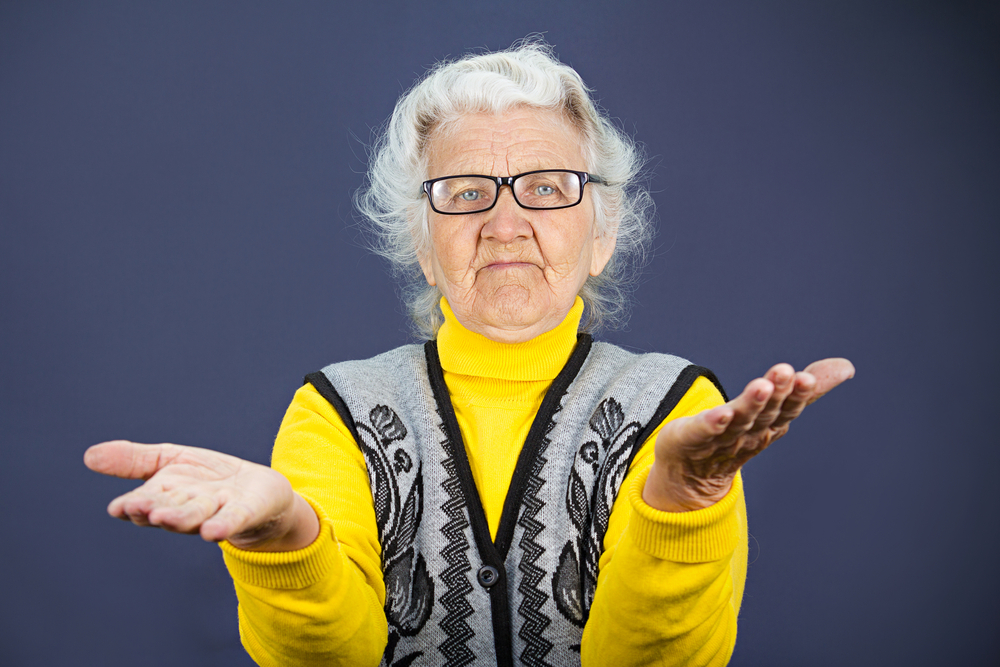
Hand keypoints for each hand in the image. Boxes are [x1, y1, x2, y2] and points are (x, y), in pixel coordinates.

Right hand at [84, 440, 319, 550]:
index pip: (146, 502)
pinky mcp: (246, 512)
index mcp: (167, 497)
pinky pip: (233, 520)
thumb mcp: (170, 460)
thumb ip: (135, 459)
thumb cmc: (209, 479)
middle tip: (141, 509)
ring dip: (180, 518)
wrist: (258, 491)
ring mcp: (217, 512)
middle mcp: (189, 508)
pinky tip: (211, 532)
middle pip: (169, 510)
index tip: (120, 507)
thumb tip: (89, 456)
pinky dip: (222, 524)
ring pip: (196, 516)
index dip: (133, 506)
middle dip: (155, 509)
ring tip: (165, 517)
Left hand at [643, 358, 854, 511]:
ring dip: (751, 404)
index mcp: (769, 424)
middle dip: (777, 394)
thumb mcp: (771, 410)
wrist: (692, 474)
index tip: (807, 377)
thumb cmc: (736, 435)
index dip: (797, 395)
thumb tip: (846, 367)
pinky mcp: (691, 437)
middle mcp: (748, 432)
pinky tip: (719, 414)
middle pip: (765, 413)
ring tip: (761, 385)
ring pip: (738, 419)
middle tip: (787, 372)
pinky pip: (703, 431)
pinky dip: (712, 423)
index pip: (787, 408)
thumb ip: (802, 389)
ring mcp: (720, 437)